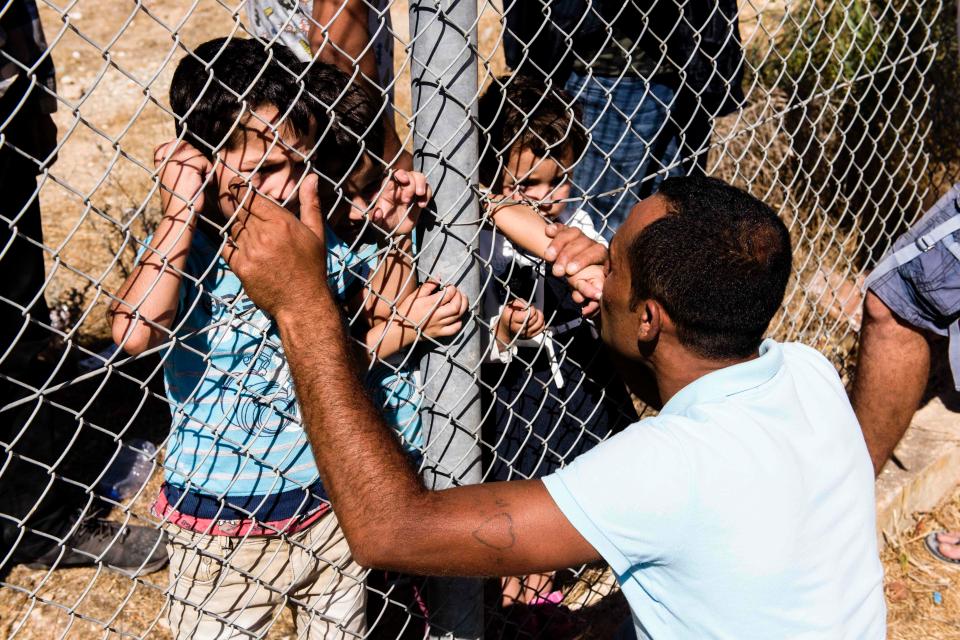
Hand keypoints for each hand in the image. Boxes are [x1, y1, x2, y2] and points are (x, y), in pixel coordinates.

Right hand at [154, 140, 212, 220]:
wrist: (178, 214)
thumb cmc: (179, 198)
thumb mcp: (172, 175)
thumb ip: (175, 160)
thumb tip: (182, 144)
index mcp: (159, 158)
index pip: (174, 142)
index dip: (184, 153)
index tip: (185, 170)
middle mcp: (165, 156)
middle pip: (189, 146)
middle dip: (196, 161)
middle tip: (191, 178)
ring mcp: (176, 160)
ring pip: (198, 154)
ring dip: (202, 168)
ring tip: (195, 182)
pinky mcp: (188, 166)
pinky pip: (205, 162)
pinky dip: (208, 173)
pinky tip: (201, 184)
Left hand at [222, 173, 328, 318]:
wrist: (302, 301)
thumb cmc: (311, 267)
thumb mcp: (316, 233)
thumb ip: (310, 204)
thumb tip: (312, 178)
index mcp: (281, 222)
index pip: (250, 197)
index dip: (239, 189)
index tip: (235, 185)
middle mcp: (263, 234)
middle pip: (239, 212)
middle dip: (236, 207)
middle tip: (233, 202)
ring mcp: (250, 252)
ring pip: (234, 230)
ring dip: (239, 230)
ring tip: (252, 237)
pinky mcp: (241, 267)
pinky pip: (228, 249)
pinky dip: (232, 247)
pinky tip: (246, 251)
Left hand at [371, 169, 431, 235]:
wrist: (396, 232)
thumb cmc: (384, 225)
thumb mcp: (377, 223)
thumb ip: (374, 218)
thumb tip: (378, 212)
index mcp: (387, 190)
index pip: (393, 175)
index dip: (400, 174)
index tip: (404, 180)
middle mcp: (400, 188)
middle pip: (408, 174)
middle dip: (411, 184)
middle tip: (407, 199)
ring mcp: (411, 192)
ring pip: (419, 177)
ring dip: (421, 184)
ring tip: (419, 195)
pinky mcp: (420, 198)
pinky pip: (427, 189)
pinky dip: (427, 195)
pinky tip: (422, 205)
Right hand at [399, 281, 467, 337]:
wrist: (400, 330)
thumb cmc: (406, 311)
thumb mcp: (414, 296)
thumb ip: (428, 286)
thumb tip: (439, 277)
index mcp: (430, 304)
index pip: (449, 294)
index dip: (453, 288)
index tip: (450, 286)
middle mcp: (437, 315)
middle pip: (456, 305)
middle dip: (460, 297)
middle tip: (458, 293)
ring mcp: (439, 325)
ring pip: (458, 316)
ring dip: (463, 306)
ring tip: (461, 300)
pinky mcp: (439, 333)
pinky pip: (454, 329)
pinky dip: (459, 322)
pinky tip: (457, 316)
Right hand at [498, 299, 545, 342]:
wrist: (505, 329)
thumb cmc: (509, 315)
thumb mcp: (510, 305)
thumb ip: (520, 302)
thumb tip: (529, 306)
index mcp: (513, 320)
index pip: (529, 314)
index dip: (531, 308)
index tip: (528, 307)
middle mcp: (518, 329)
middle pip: (534, 318)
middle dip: (535, 312)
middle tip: (531, 310)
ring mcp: (525, 334)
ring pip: (539, 324)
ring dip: (539, 317)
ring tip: (535, 314)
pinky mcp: (529, 337)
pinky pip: (541, 329)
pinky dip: (542, 323)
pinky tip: (537, 319)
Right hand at [543, 223, 607, 314]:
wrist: (575, 272)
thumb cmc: (582, 282)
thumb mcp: (585, 288)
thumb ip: (588, 291)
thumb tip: (590, 297)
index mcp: (602, 256)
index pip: (596, 252)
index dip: (582, 260)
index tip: (569, 271)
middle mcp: (592, 243)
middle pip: (583, 242)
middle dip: (568, 256)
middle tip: (557, 271)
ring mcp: (580, 236)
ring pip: (571, 234)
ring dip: (558, 245)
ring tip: (548, 258)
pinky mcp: (567, 231)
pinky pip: (562, 227)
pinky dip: (555, 228)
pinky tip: (547, 231)